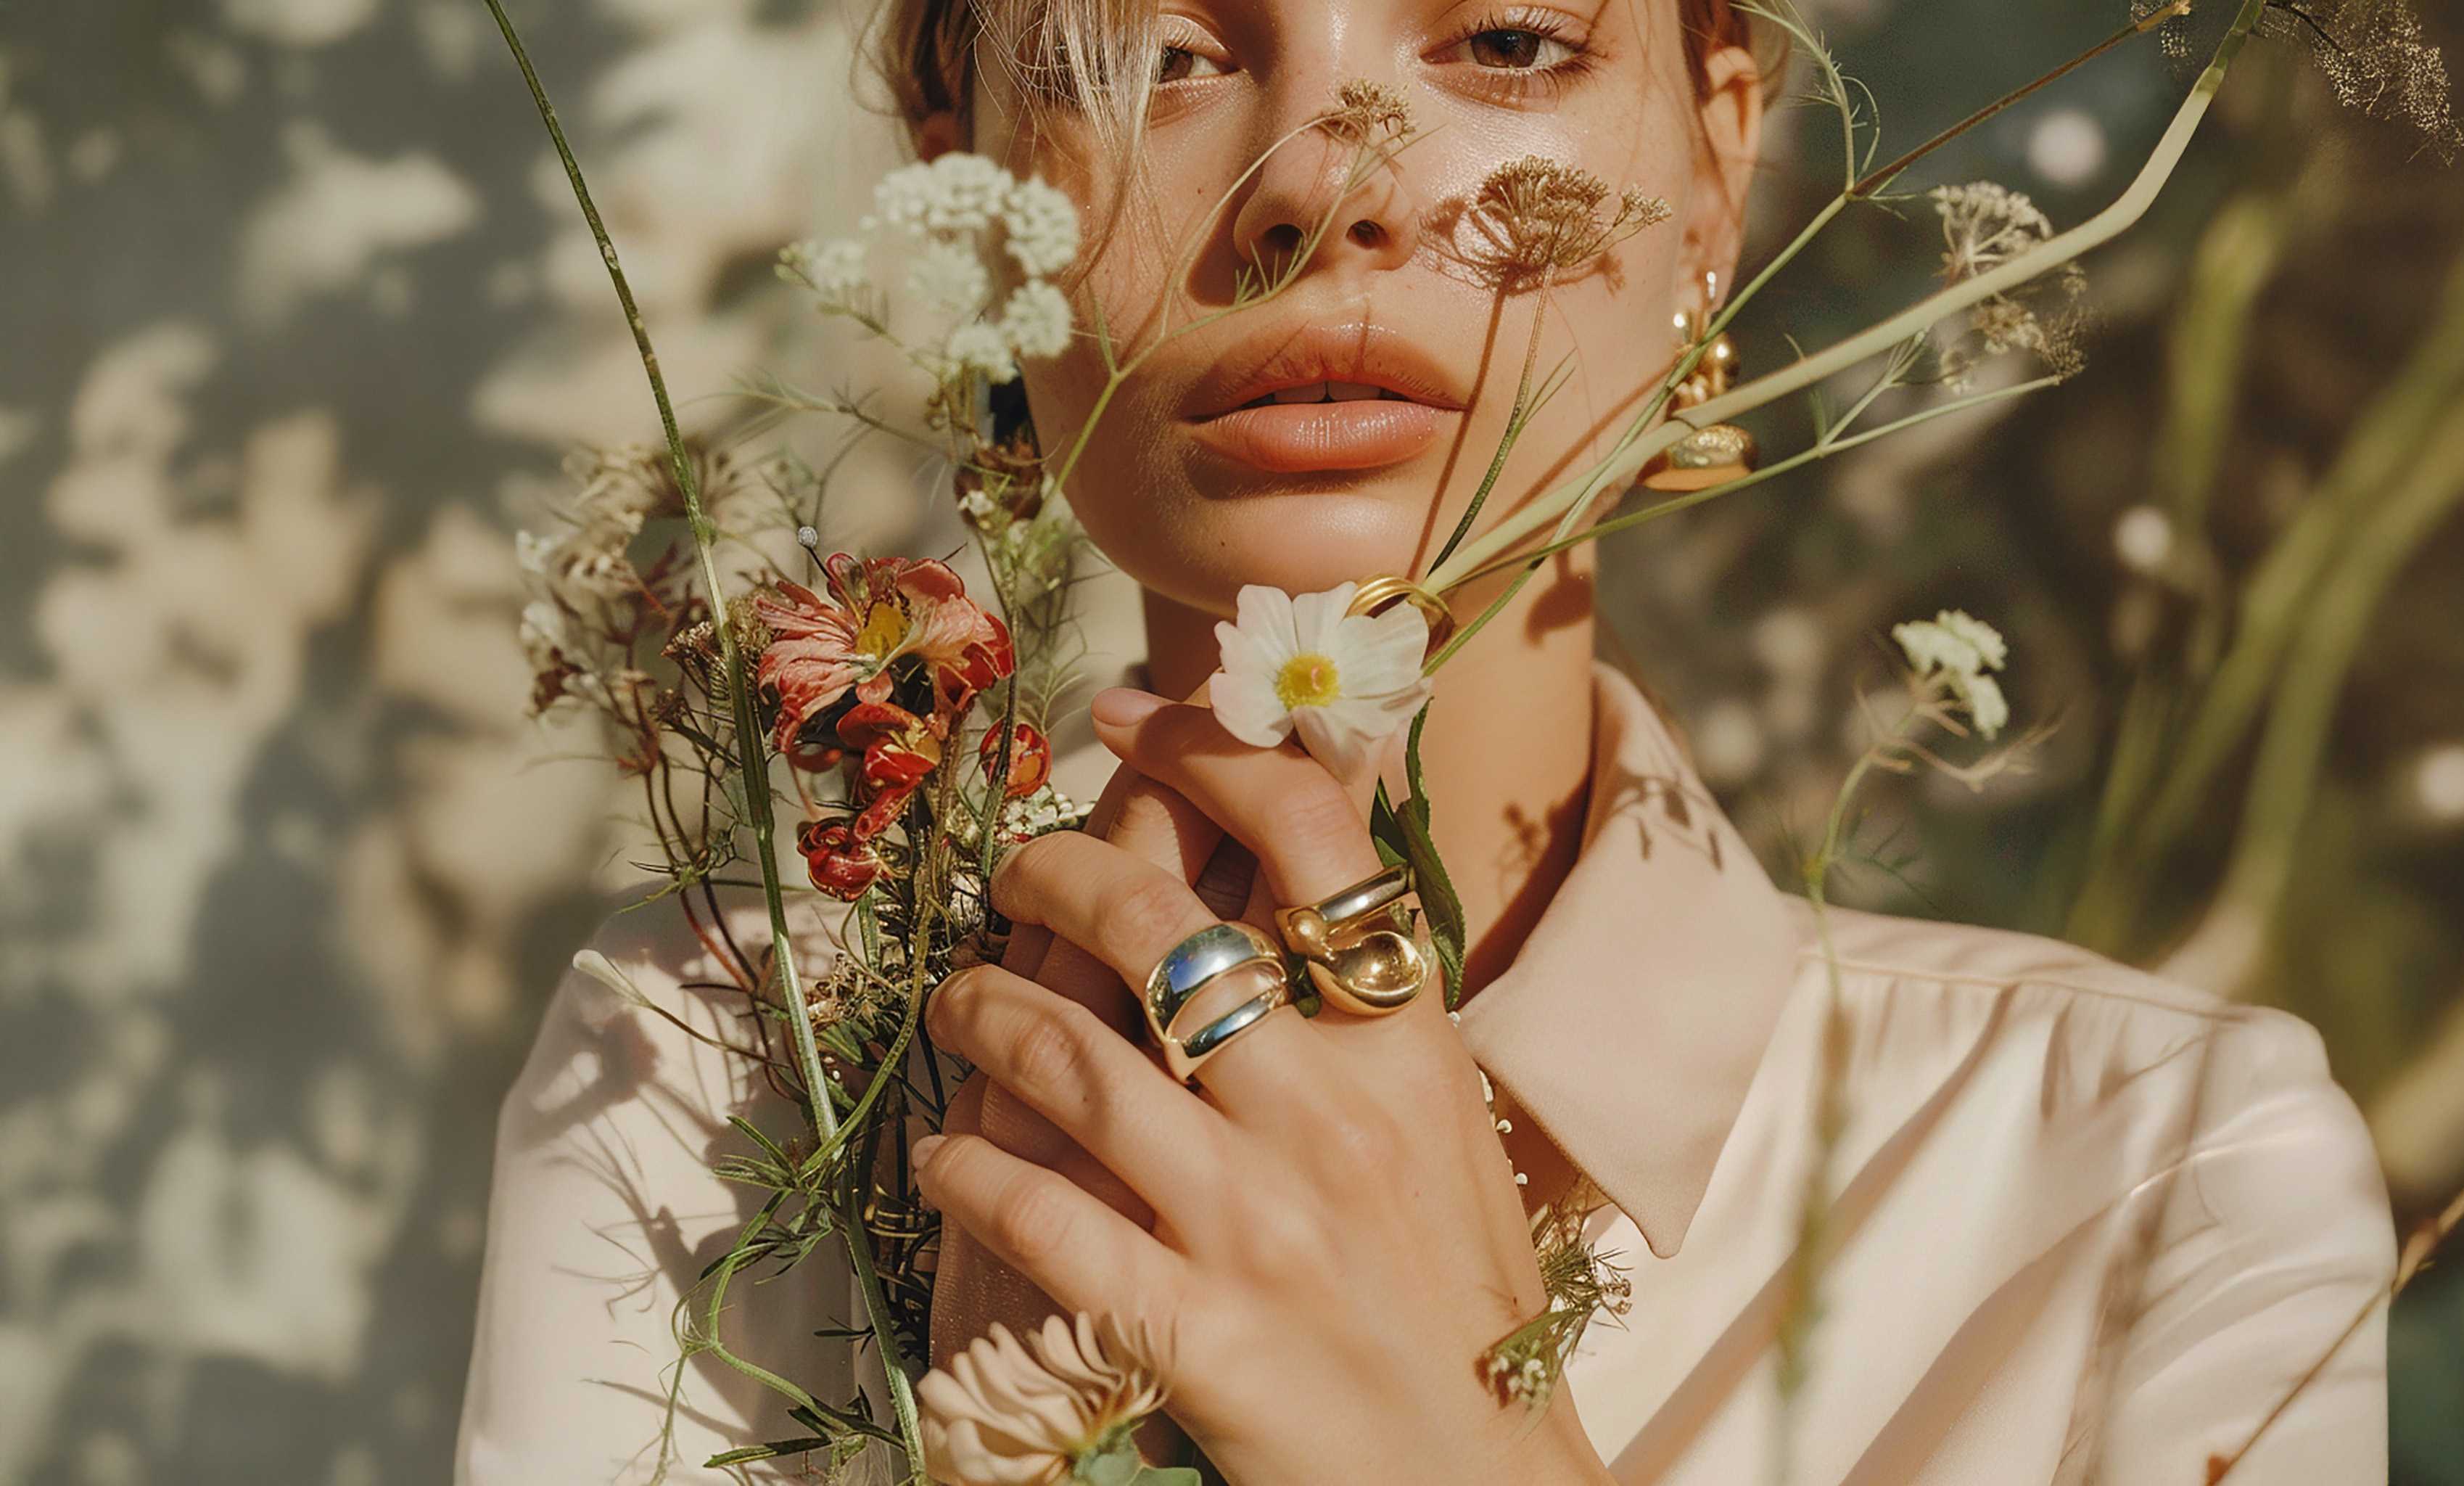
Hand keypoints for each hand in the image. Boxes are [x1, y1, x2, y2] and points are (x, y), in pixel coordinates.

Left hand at [916, 688, 1612, 1485]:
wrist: (1480, 1482)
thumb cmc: (1458, 1288)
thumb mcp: (1447, 1114)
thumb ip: (1374, 985)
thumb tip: (1315, 823)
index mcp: (1408, 1045)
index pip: (1308, 836)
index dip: (1204, 747)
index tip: (1129, 714)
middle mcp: (1333, 1113)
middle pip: (1156, 925)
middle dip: (1049, 872)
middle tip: (1009, 870)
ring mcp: (1259, 1222)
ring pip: (1070, 1062)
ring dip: (981, 1012)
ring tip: (957, 1002)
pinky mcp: (1194, 1332)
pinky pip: (1036, 1219)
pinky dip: (966, 1170)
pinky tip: (944, 1152)